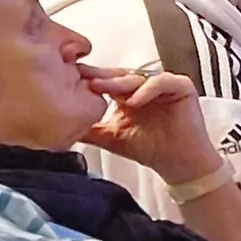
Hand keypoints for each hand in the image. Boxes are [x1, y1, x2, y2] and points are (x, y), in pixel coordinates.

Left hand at [79, 66, 221, 181]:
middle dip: (102, 79)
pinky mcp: (181, 87)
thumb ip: (89, 131)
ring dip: (121, 83)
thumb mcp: (110, 138)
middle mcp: (144, 87)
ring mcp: (163, 86)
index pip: (107, 82)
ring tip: (105, 89)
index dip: (91, 81)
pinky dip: (148, 89)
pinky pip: (163, 82)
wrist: (177, 163)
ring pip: (139, 77)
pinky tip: (134, 100)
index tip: (71, 82)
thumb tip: (59, 130)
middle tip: (84, 80)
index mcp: (127, 95)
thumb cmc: (149, 149)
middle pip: (120, 76)